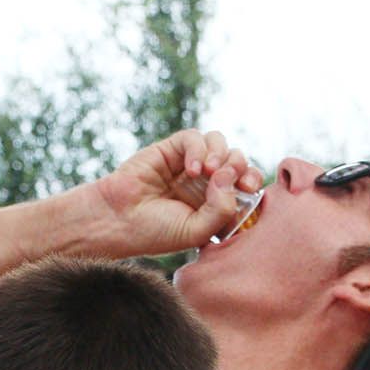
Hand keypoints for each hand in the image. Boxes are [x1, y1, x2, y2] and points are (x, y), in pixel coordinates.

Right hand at [91, 129, 263, 257]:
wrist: (118, 221)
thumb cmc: (155, 232)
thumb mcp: (197, 231)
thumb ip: (222, 209)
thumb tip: (230, 175)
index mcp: (215, 204)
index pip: (245, 184)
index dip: (252, 180)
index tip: (249, 188)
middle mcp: (204, 182)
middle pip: (237, 160)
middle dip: (240, 165)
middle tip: (230, 178)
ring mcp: (188, 164)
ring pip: (219, 143)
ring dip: (222, 154)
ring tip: (209, 171)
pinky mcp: (171, 150)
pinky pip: (194, 138)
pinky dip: (197, 149)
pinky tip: (189, 169)